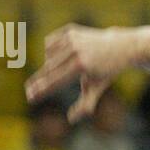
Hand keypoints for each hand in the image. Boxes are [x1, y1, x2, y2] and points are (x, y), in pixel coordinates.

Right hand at [26, 24, 149, 122]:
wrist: (120, 46)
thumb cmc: (107, 71)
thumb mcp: (97, 89)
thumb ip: (85, 105)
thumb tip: (71, 119)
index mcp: (81, 66)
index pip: (56, 81)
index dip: (41, 90)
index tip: (30, 97)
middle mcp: (75, 50)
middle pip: (49, 69)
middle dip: (38, 82)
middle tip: (28, 92)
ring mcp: (72, 38)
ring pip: (48, 56)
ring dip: (50, 65)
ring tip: (69, 68)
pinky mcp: (70, 30)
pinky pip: (49, 43)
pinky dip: (51, 51)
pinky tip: (65, 54)